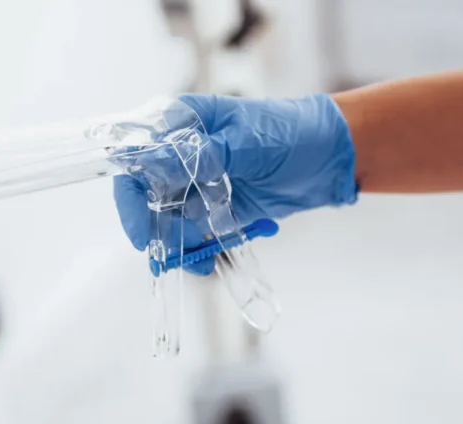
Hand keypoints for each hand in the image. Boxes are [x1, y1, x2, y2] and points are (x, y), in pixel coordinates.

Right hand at [113, 93, 357, 273]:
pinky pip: (194, 232)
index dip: (131, 193)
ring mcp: (198, 183)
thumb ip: (200, 156)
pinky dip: (196, 249)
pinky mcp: (216, 208)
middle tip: (164, 253)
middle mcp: (183, 154)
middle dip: (153, 226)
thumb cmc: (292, 132)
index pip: (139, 156)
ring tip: (199, 261)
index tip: (140, 228)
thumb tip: (154, 163)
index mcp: (183, 123)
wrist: (331, 156)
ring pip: (168, 219)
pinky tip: (207, 261)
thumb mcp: (246, 143)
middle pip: (146, 193)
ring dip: (176, 243)